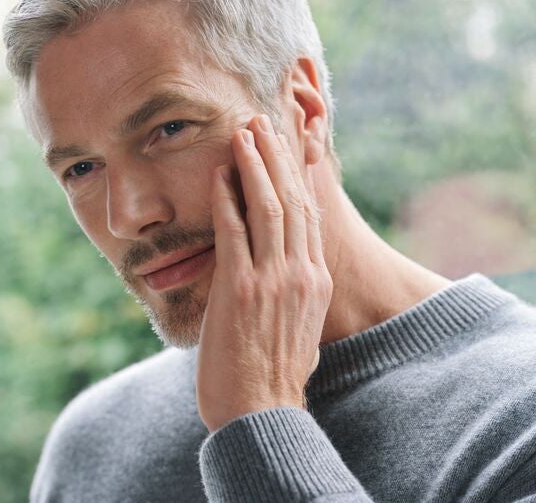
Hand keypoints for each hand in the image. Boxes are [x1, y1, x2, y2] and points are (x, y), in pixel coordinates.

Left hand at [196, 114, 331, 431]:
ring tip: (245, 132)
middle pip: (293, 200)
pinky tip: (221, 174)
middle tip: (264, 122)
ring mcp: (273, 280)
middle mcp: (300, 273)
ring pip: (269, 208)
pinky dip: (229, 199)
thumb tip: (287, 279)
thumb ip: (296, 296)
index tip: (285, 146)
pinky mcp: (242, 289)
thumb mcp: (300, 329)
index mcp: (314, 281)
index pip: (308, 214)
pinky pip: (235, 233)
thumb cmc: (275, 377)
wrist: (262, 413)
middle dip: (278, 156)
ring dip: (255, 165)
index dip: (296, 175)